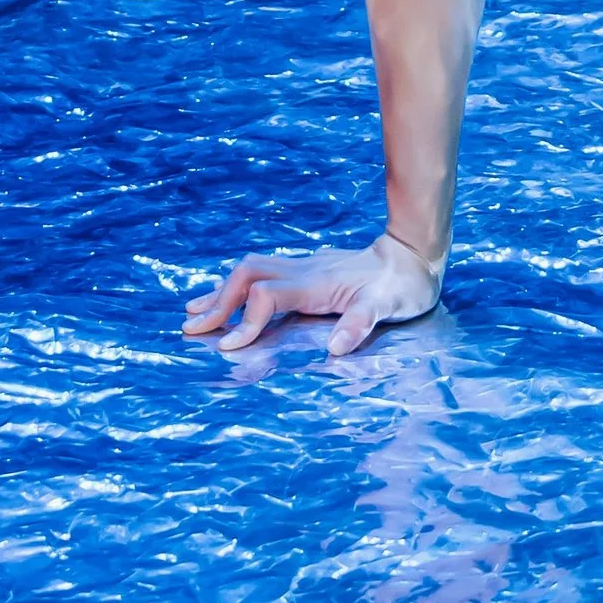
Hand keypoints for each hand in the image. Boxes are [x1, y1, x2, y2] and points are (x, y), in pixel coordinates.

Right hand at [182, 227, 441, 358]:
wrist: (412, 255)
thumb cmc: (402, 286)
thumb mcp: (388, 307)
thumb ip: (361, 323)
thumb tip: (337, 348)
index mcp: (316, 283)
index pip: (265, 295)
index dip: (244, 321)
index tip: (227, 347)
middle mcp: (303, 270)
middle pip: (246, 276)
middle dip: (217, 302)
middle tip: (190, 330)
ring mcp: (303, 267)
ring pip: (249, 271)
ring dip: (220, 292)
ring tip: (192, 312)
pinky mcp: (306, 270)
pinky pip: (261, 273)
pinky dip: (237, 287)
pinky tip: (227, 296)